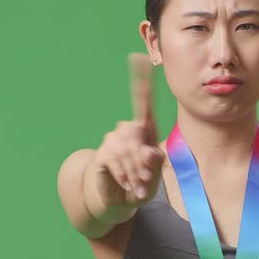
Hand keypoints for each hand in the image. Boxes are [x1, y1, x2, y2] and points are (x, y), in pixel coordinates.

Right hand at [92, 54, 165, 206]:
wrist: (121, 199)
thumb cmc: (143, 184)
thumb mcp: (155, 175)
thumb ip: (155, 164)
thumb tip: (147, 151)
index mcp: (146, 131)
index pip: (144, 101)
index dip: (142, 81)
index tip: (141, 58)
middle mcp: (128, 131)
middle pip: (137, 132)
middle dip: (144, 160)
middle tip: (147, 180)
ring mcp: (113, 140)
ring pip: (127, 149)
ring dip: (135, 171)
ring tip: (138, 185)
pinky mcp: (103, 154)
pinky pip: (115, 159)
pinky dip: (124, 174)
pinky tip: (126, 183)